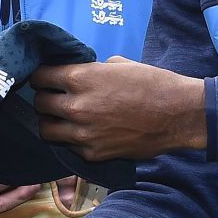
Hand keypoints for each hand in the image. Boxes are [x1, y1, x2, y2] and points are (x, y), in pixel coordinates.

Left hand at [30, 58, 206, 159]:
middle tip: (54, 97)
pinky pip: (68, 145)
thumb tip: (77, 72)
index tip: (47, 78)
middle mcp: (76, 106)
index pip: (40, 76)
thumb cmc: (152, 83)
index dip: (42, 76)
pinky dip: (71, 139)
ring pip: (46, 129)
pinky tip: (83, 131)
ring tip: (62, 118)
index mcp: (80, 78)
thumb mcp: (119, 64)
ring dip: (51, 122)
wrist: (178, 115)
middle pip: (40, 103)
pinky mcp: (92, 153)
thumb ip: (91, 69)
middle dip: (45, 98)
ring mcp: (82, 133)